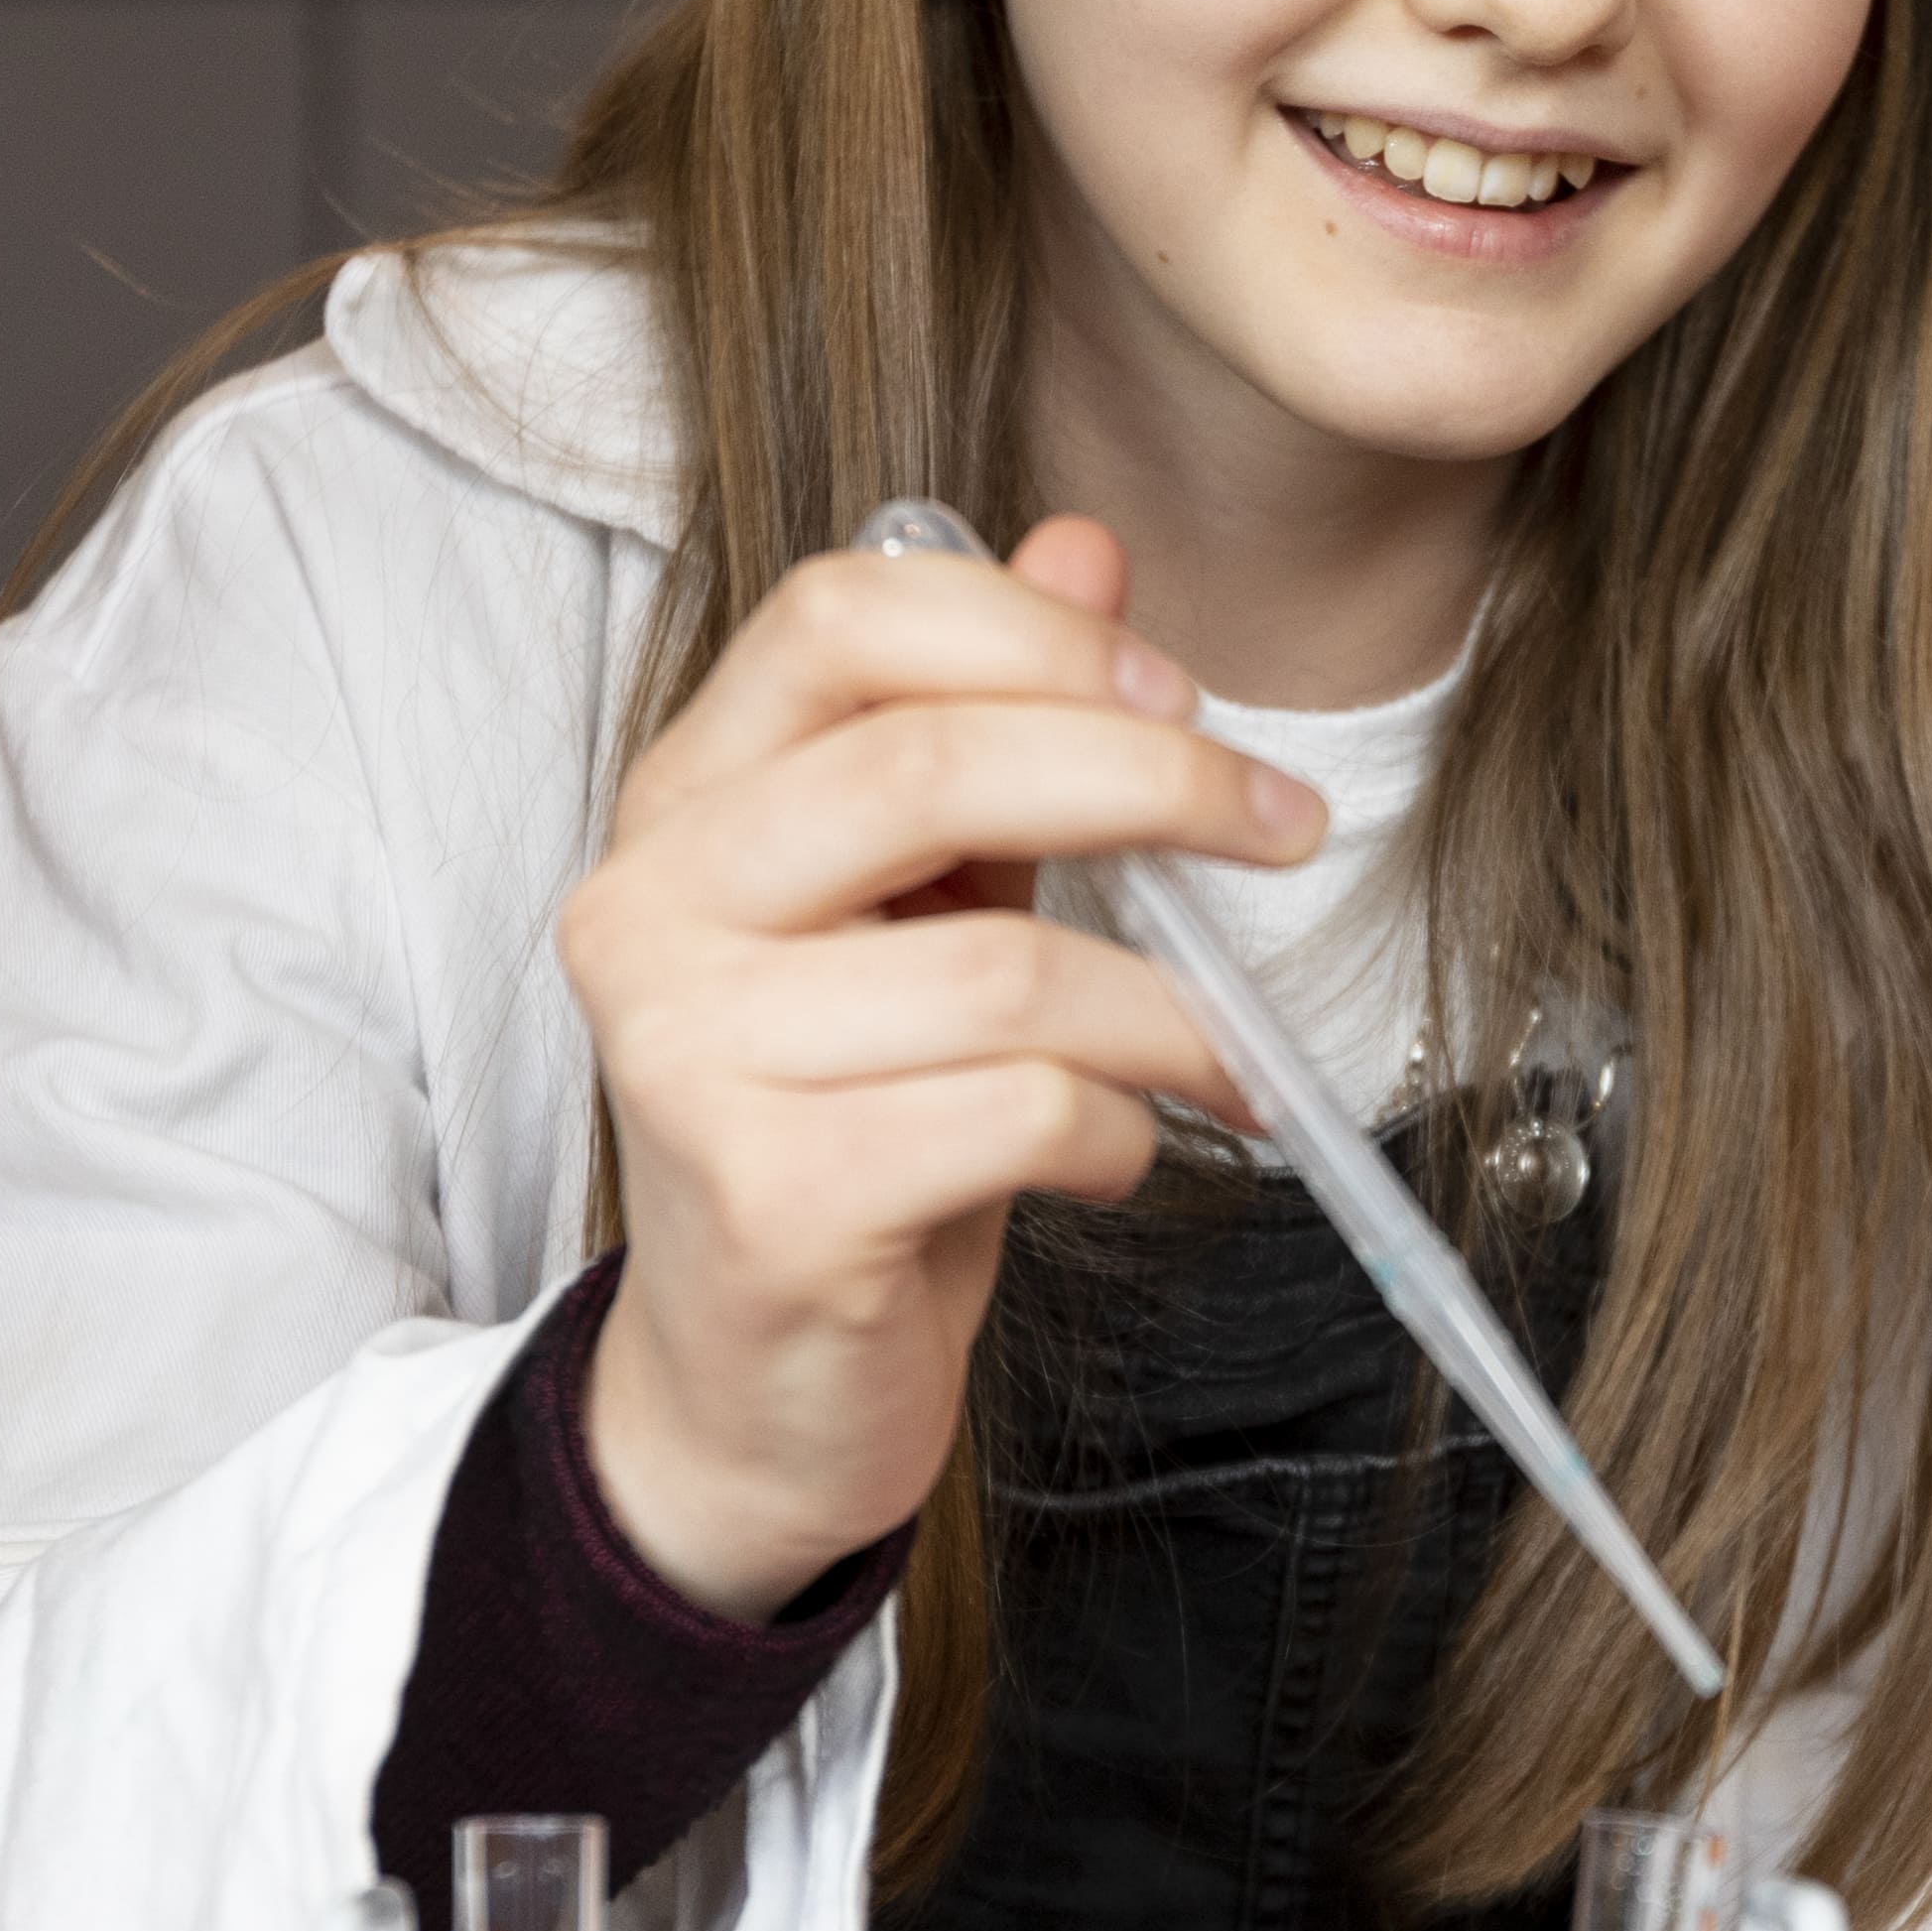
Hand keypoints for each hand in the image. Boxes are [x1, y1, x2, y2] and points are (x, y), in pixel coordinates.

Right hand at [554, 514, 1300, 1618]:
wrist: (755, 1386)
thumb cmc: (852, 1127)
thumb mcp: (925, 907)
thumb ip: (992, 731)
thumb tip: (1087, 544)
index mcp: (684, 803)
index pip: (843, 619)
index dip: (1035, 632)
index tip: (1181, 693)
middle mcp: (650, 907)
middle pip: (928, 763)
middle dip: (1153, 781)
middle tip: (1281, 823)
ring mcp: (690, 1056)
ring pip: (1006, 967)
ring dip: (1166, 1013)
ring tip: (1217, 1056)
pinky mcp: (771, 1195)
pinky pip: (1018, 1113)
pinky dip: (1116, 1132)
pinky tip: (1111, 1153)